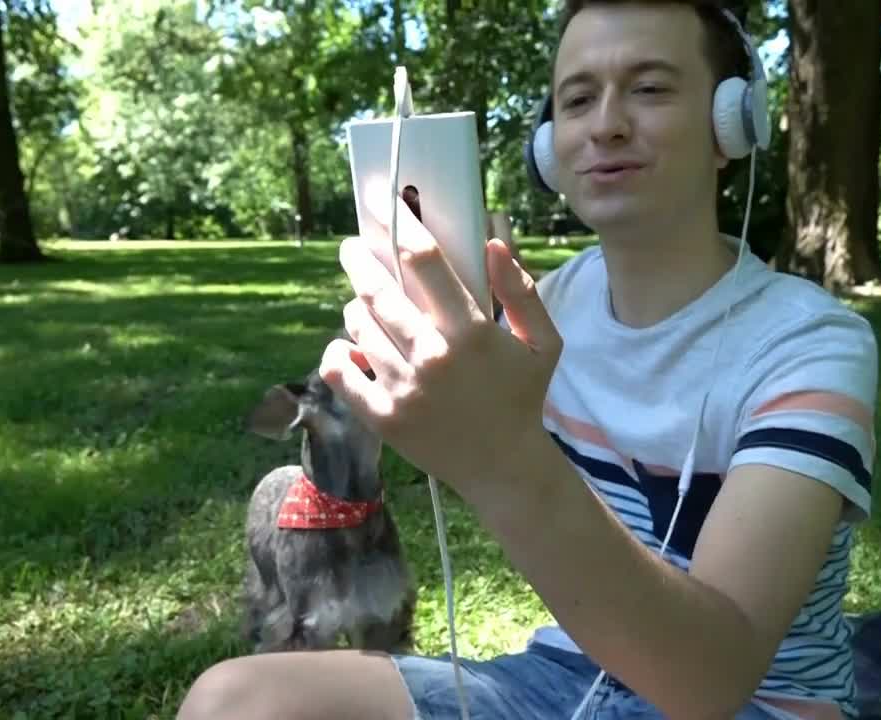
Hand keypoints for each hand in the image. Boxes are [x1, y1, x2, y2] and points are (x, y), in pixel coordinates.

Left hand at [319, 197, 562, 493]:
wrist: (503, 467)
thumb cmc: (523, 397)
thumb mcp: (543, 342)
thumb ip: (522, 290)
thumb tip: (493, 238)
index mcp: (471, 332)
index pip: (423, 260)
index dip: (399, 224)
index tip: (384, 204)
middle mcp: (432, 357)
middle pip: (377, 288)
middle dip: (358, 259)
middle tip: (352, 248)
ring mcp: (402, 388)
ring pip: (357, 326)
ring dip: (356, 307)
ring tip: (365, 304)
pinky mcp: (381, 417)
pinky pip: (337, 369)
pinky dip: (336, 351)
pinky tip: (349, 346)